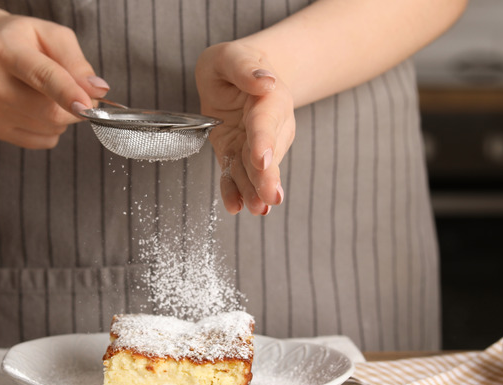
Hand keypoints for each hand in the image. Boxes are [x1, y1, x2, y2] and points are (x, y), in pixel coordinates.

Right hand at [0, 14, 107, 148]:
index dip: (67, 93)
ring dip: (62, 115)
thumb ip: (77, 62)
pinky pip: (44, 141)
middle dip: (77, 107)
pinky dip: (51, 128)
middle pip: (51, 111)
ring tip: (44, 92)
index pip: (41, 76)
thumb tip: (97, 91)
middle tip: (78, 91)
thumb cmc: (23, 41)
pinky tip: (35, 106)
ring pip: (51, 128)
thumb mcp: (52, 35)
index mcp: (5, 51)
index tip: (88, 106)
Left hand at [195, 42, 294, 214]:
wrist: (241, 76)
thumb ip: (245, 68)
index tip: (262, 159)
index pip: (265, 122)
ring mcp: (254, 145)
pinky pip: (237, 176)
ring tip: (256, 210)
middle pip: (267, 153)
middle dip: (267, 176)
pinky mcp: (237, 155)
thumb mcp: (232, 56)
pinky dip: (236, 192)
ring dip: (254, 191)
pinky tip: (235, 207)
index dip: (263, 141)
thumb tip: (265, 82)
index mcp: (270, 99)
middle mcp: (269, 126)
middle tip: (270, 197)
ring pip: (254, 170)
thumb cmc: (236, 63)